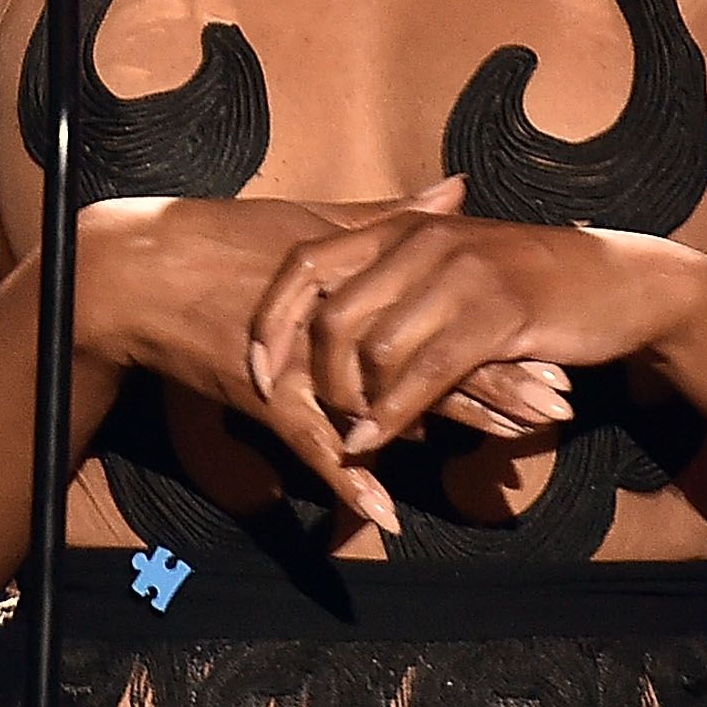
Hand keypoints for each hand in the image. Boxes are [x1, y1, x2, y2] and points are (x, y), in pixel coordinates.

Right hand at [77, 184, 561, 533]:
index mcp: (357, 280)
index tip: (556, 353)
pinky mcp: (268, 401)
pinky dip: (352, 484)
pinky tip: (389, 517)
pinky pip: (316, 451)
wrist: (147, 272)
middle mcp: (341, 325)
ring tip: (513, 454)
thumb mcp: (313, 224)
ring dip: (453, 427)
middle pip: (433, 358)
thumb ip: (388, 217)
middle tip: (559, 406)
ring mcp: (306, 366)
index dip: (501, 336)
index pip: (442, 312)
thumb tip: (455, 189)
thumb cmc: (226, 239)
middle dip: (499, 386)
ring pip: (391, 404)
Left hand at [252, 194, 706, 459]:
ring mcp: (458, 277)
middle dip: (314, 374)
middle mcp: (420, 242)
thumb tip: (329, 319)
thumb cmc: (528, 279)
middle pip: (332, 314)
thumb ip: (395, 277)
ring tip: (350, 434)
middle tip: (313, 414)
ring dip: (355, 402)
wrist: (620, 281)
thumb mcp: (453, 263)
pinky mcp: (496, 316)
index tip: (255, 366)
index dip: (272, 318)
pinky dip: (392, 414)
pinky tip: (375, 441)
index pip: (307, 265)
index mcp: (400, 228)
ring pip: (375, 349)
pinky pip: (425, 372)